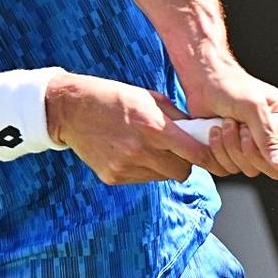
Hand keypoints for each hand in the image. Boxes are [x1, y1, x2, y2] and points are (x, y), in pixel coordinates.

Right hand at [45, 72, 224, 184]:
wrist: (71, 110)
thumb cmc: (114, 98)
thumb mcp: (150, 98)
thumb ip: (177, 118)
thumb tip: (199, 132)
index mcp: (154, 128)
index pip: (195, 154)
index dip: (206, 155)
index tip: (207, 151)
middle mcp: (141, 151)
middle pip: (182, 172)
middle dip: (184, 162)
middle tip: (176, 149)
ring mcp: (125, 167)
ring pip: (162, 177)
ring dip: (163, 166)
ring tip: (148, 146)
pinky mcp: (113, 178)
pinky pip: (142, 179)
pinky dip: (143, 169)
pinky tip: (130, 151)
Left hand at [180, 58, 277, 179]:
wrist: (203, 83)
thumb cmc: (231, 85)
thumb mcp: (253, 107)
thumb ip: (268, 136)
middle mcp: (277, 139)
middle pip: (277, 169)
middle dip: (254, 151)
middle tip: (244, 128)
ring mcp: (256, 149)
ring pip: (250, 170)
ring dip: (231, 147)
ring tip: (227, 122)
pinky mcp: (235, 155)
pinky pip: (228, 169)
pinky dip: (216, 152)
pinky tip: (215, 132)